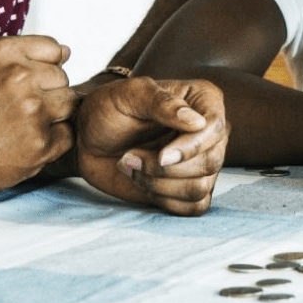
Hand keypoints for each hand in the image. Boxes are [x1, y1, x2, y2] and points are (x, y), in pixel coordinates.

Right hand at [0, 35, 76, 202]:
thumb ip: (21, 53)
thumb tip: (67, 53)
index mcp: (2, 52)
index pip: (55, 50)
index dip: (41, 68)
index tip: (24, 83)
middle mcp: (20, 77)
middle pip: (62, 78)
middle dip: (47, 92)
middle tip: (17, 109)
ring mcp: (33, 111)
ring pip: (69, 104)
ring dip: (52, 115)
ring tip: (22, 125)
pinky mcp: (40, 144)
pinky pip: (67, 134)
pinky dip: (52, 141)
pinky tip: (25, 142)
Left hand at [77, 77, 227, 214]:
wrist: (88, 140)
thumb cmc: (108, 110)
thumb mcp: (129, 95)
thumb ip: (162, 103)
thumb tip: (198, 122)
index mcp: (203, 100)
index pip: (215, 127)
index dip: (191, 147)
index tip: (162, 155)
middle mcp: (209, 132)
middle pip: (211, 162)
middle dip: (165, 169)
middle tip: (131, 156)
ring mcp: (201, 162)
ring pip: (200, 188)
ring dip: (159, 184)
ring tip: (133, 166)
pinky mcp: (189, 187)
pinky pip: (193, 207)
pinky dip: (164, 200)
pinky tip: (143, 182)